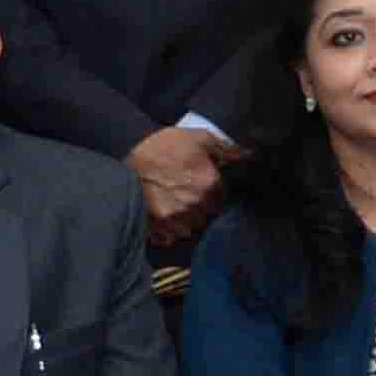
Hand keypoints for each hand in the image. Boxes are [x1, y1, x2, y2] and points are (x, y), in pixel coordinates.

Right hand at [127, 125, 239, 244]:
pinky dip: (167, 232)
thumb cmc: (162, 145)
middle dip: (200, 208)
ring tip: (172, 207)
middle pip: (207, 214)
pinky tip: (161, 218)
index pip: (222, 198)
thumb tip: (250, 155)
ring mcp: (176, 217)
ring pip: (190, 228)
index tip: (201, 186)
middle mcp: (196, 204)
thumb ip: (226, 148)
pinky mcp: (157, 226)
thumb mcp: (198, 138)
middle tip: (185, 195)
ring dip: (185, 221)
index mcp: (209, 184)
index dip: (212, 192)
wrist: (126, 152)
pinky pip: (170, 238)